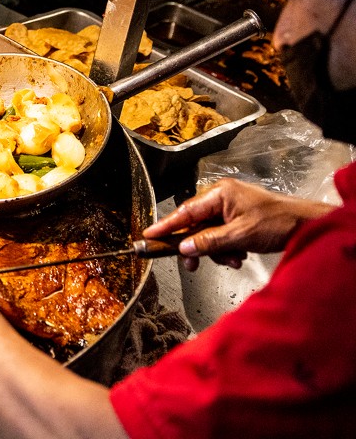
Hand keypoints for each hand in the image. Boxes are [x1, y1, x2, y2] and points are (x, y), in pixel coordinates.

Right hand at [145, 178, 334, 270]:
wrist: (308, 226)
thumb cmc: (278, 222)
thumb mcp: (240, 235)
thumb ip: (209, 242)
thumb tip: (184, 248)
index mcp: (220, 193)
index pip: (186, 211)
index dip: (166, 225)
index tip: (149, 235)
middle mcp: (222, 198)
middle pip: (196, 224)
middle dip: (198, 246)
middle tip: (192, 264)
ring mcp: (231, 208)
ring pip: (209, 233)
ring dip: (217, 250)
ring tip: (233, 259)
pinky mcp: (238, 219)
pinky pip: (221, 236)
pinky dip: (227, 248)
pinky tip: (239, 255)